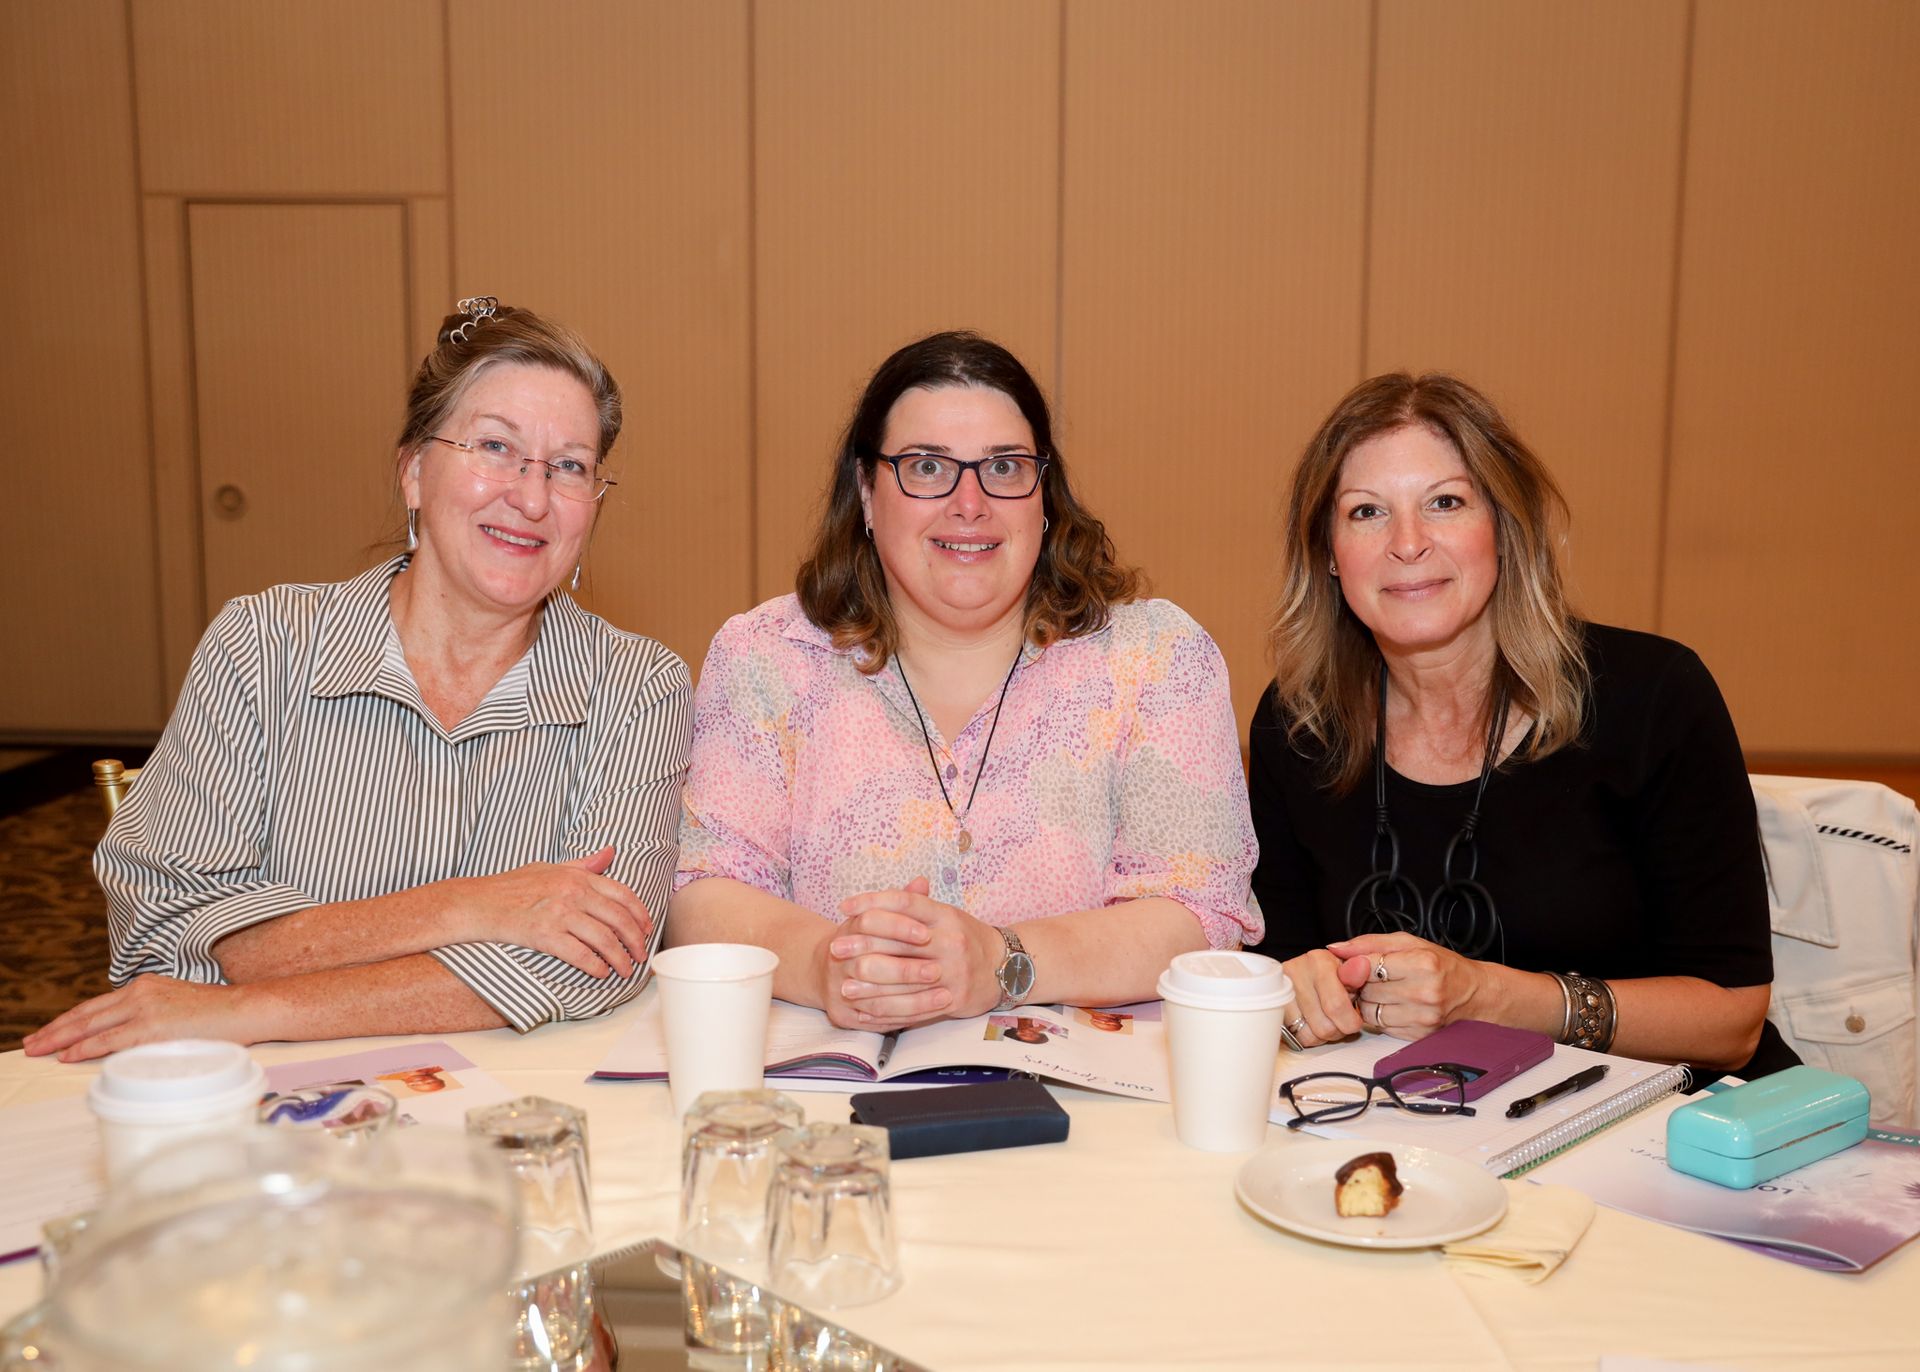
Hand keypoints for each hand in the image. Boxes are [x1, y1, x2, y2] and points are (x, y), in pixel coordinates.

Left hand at [23, 975, 261, 1062]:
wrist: (247, 1009)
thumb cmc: (220, 1013)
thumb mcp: (178, 1006)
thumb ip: (151, 1016)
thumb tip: (131, 1037)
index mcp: (145, 986)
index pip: (96, 1005)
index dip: (69, 1019)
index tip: (49, 1031)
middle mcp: (140, 992)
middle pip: (86, 1013)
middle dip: (55, 1029)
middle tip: (30, 1043)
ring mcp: (146, 1009)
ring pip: (91, 1025)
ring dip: (60, 1039)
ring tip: (38, 1050)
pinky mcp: (154, 1027)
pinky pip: (110, 1040)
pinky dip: (85, 1048)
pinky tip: (68, 1055)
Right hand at [450, 846, 650, 977]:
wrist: (477, 903)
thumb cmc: (512, 886)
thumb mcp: (549, 868)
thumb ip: (583, 865)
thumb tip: (610, 852)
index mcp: (577, 876)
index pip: (622, 894)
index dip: (640, 915)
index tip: (647, 930)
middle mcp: (573, 892)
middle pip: (619, 919)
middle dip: (635, 941)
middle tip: (640, 956)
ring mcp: (559, 913)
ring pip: (604, 940)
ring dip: (620, 959)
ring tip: (625, 971)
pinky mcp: (544, 935)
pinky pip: (580, 954)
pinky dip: (595, 966)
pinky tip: (600, 973)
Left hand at [823, 878, 1003, 1029]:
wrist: (1005, 966)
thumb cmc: (964, 938)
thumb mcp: (944, 915)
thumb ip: (911, 906)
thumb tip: (869, 904)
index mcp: (945, 915)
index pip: (904, 902)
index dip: (872, 902)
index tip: (845, 907)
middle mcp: (950, 941)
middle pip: (898, 941)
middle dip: (862, 946)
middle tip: (835, 949)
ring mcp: (953, 971)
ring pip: (903, 979)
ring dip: (870, 984)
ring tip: (844, 985)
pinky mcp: (955, 998)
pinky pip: (915, 1007)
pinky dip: (888, 1010)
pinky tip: (868, 1009)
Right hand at [1281, 949, 1370, 1045]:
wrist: (1304, 970)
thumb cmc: (1331, 974)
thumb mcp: (1349, 971)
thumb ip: (1357, 974)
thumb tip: (1363, 966)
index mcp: (1319, 962)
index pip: (1337, 1006)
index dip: (1350, 1022)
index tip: (1354, 1022)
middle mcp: (1296, 972)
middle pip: (1324, 1027)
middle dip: (1337, 1031)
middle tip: (1339, 1021)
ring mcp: (1279, 990)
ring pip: (1308, 1035)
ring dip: (1321, 1035)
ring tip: (1325, 1020)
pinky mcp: (1271, 1006)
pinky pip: (1293, 1037)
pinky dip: (1305, 1035)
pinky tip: (1310, 1023)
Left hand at [1326, 932, 1489, 1039]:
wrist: (1474, 993)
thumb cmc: (1442, 965)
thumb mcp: (1409, 943)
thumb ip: (1369, 944)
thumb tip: (1336, 948)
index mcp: (1422, 964)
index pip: (1367, 966)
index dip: (1357, 966)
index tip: (1358, 964)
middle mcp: (1424, 993)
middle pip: (1366, 991)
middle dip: (1363, 984)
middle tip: (1374, 978)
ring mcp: (1422, 1017)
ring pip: (1370, 1012)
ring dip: (1370, 1002)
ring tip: (1385, 991)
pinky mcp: (1419, 1035)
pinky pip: (1382, 1027)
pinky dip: (1382, 1017)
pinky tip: (1394, 1006)